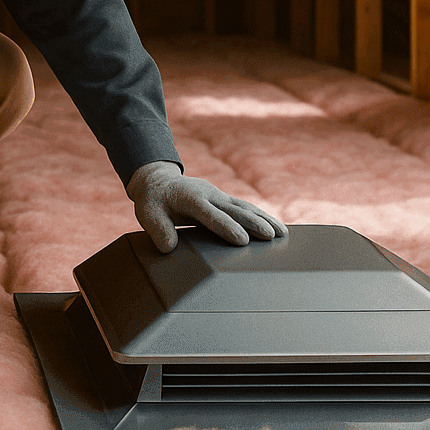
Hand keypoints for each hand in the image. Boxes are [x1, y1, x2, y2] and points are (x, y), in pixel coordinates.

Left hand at [126, 161, 287, 252]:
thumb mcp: (147, 213)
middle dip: (253, 222)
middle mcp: (208, 194)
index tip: (242, 240)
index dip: (226, 227)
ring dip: (264, 219)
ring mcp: (217, 195)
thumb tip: (169, 246)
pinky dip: (261, 216)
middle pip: (234, 209)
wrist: (159, 182)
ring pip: (244, 207)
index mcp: (189, 198)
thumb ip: (158, 229)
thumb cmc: (153, 201)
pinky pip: (244, 207)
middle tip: (271, 236)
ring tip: (282, 233)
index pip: (210, 214)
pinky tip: (275, 227)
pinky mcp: (223, 199)